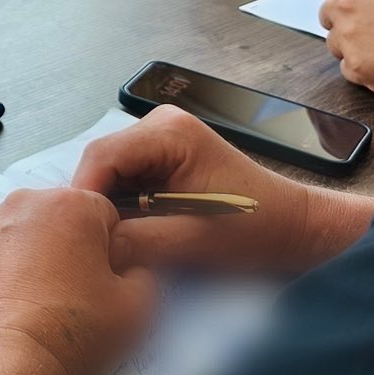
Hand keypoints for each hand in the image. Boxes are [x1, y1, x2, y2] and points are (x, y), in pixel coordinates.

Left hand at [0, 188, 156, 374]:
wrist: (4, 361)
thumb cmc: (74, 331)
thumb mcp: (137, 308)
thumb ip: (143, 272)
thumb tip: (127, 264)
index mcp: (72, 205)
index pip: (104, 214)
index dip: (109, 248)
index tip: (103, 280)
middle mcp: (24, 201)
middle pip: (59, 216)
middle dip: (69, 244)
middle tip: (70, 291)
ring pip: (21, 229)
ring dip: (31, 251)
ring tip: (35, 297)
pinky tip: (5, 298)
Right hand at [71, 105, 370, 271]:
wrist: (297, 230)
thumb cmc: (257, 230)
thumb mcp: (194, 241)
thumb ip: (136, 241)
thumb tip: (88, 249)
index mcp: (168, 131)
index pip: (101, 157)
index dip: (83, 196)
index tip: (76, 237)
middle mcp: (158, 125)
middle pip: (100, 164)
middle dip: (93, 204)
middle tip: (89, 244)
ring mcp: (159, 140)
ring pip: (109, 174)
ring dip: (106, 208)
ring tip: (107, 242)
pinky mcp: (162, 159)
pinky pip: (124, 181)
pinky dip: (121, 208)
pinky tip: (127, 232)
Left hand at [320, 0, 373, 94]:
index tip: (353, 5)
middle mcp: (345, 6)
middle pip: (328, 16)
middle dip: (345, 22)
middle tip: (370, 31)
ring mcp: (348, 38)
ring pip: (335, 44)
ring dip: (353, 47)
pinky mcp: (357, 68)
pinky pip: (348, 70)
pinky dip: (365, 70)